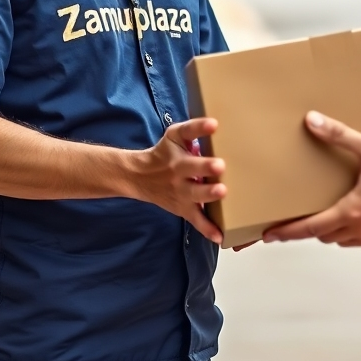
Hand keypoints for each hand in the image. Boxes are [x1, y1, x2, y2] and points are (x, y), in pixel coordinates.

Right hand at [127, 118, 225, 243]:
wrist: (138, 177)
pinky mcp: (182, 208)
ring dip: (207, 195)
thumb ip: (193, 130)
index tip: (214, 124)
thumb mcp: (174, 135)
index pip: (187, 133)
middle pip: (191, 167)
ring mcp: (180, 191)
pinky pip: (195, 220)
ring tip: (221, 192)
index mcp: (177, 148)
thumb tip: (218, 124)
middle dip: (205, 167)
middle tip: (220, 165)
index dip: (200, 127)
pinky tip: (219, 236)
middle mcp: (177, 170)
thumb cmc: (164, 153)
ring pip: (194, 194)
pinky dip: (207, 229)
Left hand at [263, 111, 360, 246]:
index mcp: (350, 212)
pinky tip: (355, 216)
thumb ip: (340, 136)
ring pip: (341, 240)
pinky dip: (350, 231)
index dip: (288, 232)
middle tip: (295, 222)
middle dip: (309, 229)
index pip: (310, 227)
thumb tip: (313, 122)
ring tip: (324, 216)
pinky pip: (360, 239)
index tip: (269, 235)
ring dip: (330, 231)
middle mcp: (358, 229)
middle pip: (324, 235)